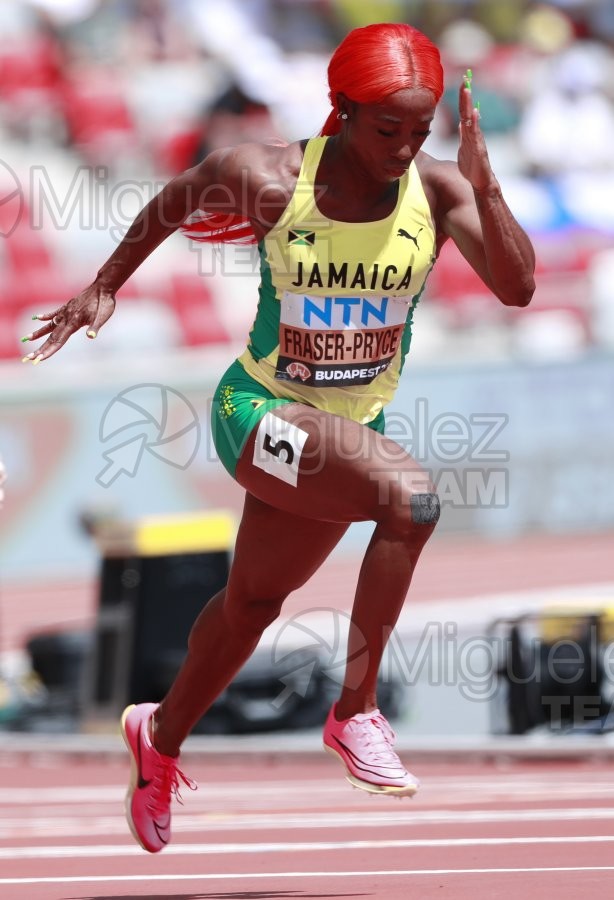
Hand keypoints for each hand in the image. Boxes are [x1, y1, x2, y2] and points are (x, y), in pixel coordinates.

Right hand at [21, 282, 115, 363]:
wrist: (103, 286)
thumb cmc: (104, 303)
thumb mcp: (102, 317)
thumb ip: (95, 327)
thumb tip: (90, 336)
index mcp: (74, 322)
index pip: (58, 341)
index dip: (48, 351)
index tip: (38, 359)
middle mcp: (67, 318)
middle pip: (51, 336)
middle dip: (40, 348)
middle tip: (29, 358)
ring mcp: (66, 311)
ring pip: (49, 325)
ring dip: (38, 333)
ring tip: (27, 338)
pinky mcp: (68, 306)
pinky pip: (54, 313)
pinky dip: (45, 317)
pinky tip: (37, 318)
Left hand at [457, 72, 495, 191]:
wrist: (480, 181)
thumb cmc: (472, 166)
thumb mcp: (464, 147)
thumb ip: (463, 135)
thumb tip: (461, 123)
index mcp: (468, 133)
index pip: (464, 112)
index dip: (462, 98)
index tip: (461, 82)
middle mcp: (473, 133)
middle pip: (468, 111)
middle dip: (465, 95)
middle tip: (464, 79)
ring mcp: (477, 140)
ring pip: (471, 120)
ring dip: (468, 104)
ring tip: (466, 90)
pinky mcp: (479, 149)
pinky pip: (476, 135)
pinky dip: (475, 124)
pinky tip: (474, 113)